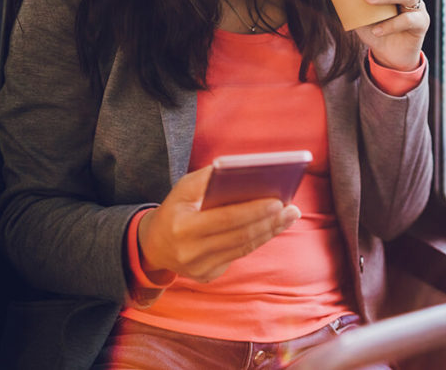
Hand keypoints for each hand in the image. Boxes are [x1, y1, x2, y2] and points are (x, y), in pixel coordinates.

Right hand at [137, 166, 300, 282]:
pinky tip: (274, 227)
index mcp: (183, 227)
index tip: (278, 201)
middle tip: (292, 208)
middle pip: (240, 237)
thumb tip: (243, 171)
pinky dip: (259, 239)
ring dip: (270, 231)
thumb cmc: (175, 209)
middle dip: (270, 222)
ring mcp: (199, 269)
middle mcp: (190, 253)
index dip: (253, 211)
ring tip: (290, 215)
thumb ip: (209, 179)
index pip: (225, 219)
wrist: (153, 246)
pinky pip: (239, 256)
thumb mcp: (183, 189)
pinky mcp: (208, 276)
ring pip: (243, 248)